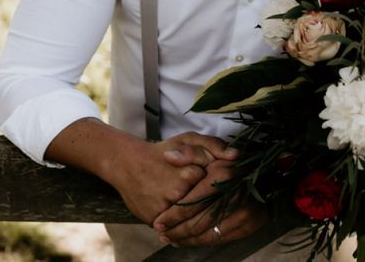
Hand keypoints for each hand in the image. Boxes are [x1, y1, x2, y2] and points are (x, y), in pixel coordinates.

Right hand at [44, 120, 231, 227]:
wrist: (128, 164)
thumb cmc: (163, 151)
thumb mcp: (188, 139)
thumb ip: (214, 145)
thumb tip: (236, 156)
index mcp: (189, 172)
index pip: (214, 184)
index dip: (212, 180)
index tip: (206, 175)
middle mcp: (177, 193)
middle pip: (203, 200)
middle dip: (202, 195)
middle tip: (188, 185)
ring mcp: (164, 209)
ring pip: (189, 215)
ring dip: (191, 210)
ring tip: (179, 195)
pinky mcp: (153, 220)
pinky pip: (174, 225)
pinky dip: (176, 220)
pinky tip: (173, 207)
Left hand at [153, 154, 267, 246]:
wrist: (262, 170)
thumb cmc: (229, 160)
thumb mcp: (210, 147)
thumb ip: (189, 151)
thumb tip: (169, 157)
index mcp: (222, 175)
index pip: (190, 203)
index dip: (172, 216)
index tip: (158, 222)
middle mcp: (234, 194)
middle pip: (197, 222)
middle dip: (176, 231)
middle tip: (162, 234)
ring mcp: (244, 210)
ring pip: (207, 234)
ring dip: (187, 240)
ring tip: (171, 239)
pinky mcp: (249, 223)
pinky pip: (220, 238)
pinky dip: (202, 242)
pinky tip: (190, 240)